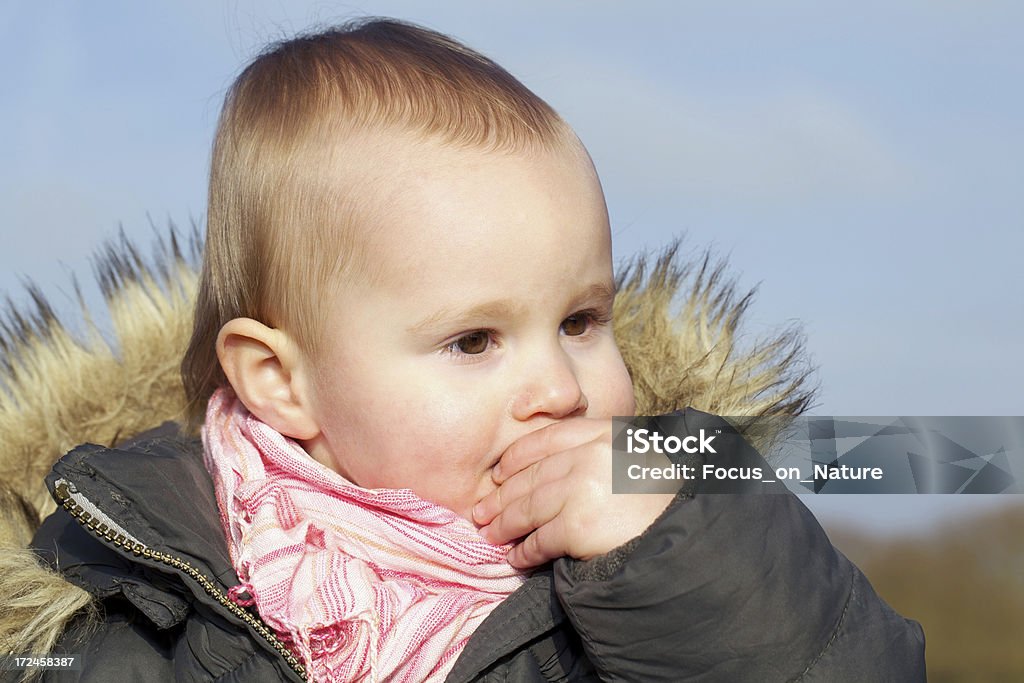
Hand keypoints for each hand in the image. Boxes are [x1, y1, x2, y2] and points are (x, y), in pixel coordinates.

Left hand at [473, 418, 674, 567]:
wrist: (688, 537)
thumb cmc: (666, 500)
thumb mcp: (638, 457)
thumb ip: (600, 452)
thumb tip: (552, 469)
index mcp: (605, 435)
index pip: (547, 439)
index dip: (517, 457)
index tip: (499, 473)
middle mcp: (591, 456)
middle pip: (531, 476)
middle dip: (501, 496)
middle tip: (482, 511)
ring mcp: (582, 490)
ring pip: (528, 507)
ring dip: (504, 524)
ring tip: (491, 534)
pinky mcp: (578, 526)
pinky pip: (539, 539)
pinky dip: (524, 551)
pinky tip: (517, 557)